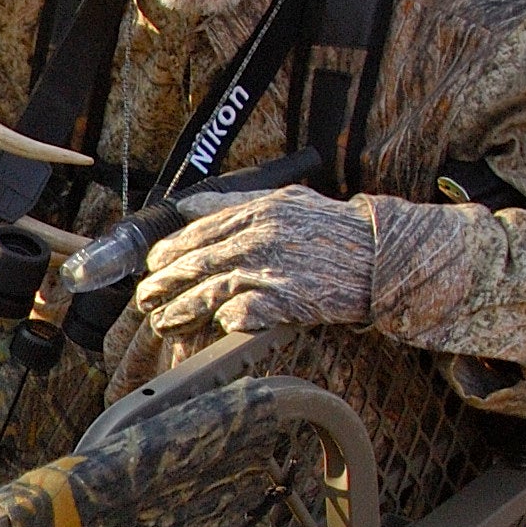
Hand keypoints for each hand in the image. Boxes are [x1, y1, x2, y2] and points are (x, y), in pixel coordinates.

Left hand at [134, 186, 374, 340]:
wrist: (380, 253)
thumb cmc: (334, 228)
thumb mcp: (285, 200)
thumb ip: (234, 202)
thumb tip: (187, 205)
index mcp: (256, 211)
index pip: (197, 231)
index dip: (168, 251)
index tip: (152, 265)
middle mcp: (258, 238)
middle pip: (196, 262)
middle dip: (164, 283)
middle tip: (145, 299)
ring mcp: (271, 270)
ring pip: (210, 291)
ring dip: (182, 310)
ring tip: (164, 321)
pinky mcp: (286, 300)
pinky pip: (243, 314)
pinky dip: (224, 321)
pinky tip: (214, 327)